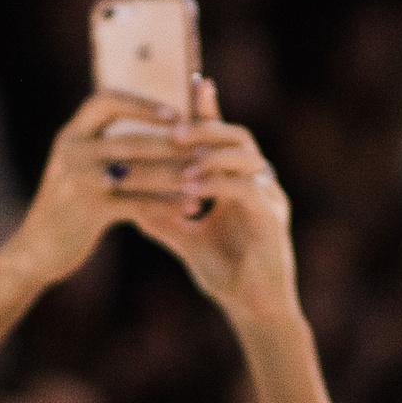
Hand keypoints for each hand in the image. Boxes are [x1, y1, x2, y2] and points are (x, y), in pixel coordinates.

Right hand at [3, 91, 199, 285]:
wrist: (36, 250)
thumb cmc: (67, 207)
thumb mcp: (76, 170)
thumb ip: (102, 147)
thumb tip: (150, 126)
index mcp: (70, 135)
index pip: (105, 101)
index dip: (141, 104)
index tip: (175, 114)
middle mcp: (71, 152)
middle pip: (130, 139)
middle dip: (171, 144)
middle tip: (203, 147)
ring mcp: (78, 181)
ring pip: (139, 172)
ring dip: (175, 175)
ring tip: (204, 177)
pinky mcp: (90, 210)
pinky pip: (138, 204)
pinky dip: (166, 205)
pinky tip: (188, 208)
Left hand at [120, 80, 298, 319]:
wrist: (255, 311)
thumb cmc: (226, 275)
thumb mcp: (187, 240)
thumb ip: (163, 218)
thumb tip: (128, 200)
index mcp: (242, 183)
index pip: (223, 140)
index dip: (206, 112)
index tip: (180, 91)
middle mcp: (260, 184)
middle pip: (238, 136)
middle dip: (205, 126)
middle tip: (171, 128)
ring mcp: (269, 199)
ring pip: (245, 156)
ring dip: (209, 152)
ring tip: (176, 154)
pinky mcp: (272, 220)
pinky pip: (246, 189)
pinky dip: (216, 183)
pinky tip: (190, 185)